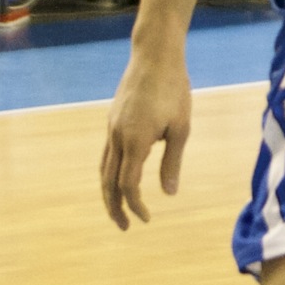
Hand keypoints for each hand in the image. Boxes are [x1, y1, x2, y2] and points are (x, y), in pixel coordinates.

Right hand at [100, 50, 191, 228]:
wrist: (154, 56)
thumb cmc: (174, 90)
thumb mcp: (181, 128)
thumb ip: (172, 162)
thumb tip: (168, 193)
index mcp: (135, 141)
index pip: (128, 185)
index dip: (135, 205)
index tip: (146, 219)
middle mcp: (117, 137)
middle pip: (108, 182)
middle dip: (114, 207)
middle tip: (124, 227)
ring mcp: (112, 128)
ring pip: (103, 168)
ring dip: (108, 192)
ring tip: (118, 209)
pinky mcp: (113, 120)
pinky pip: (106, 154)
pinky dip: (109, 173)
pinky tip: (119, 178)